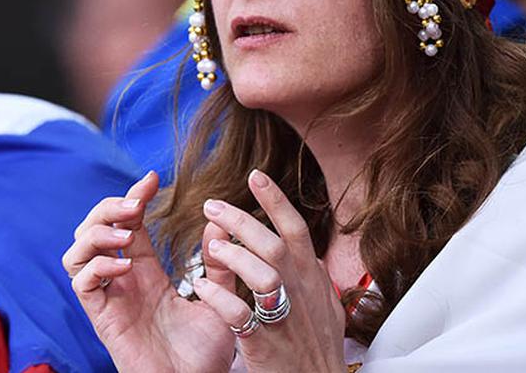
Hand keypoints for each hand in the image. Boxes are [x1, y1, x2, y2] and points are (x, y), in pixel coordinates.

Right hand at [62, 171, 233, 372]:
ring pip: (76, 250)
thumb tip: (219, 222)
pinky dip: (97, 267)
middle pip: (92, 228)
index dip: (133, 196)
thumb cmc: (205, 355)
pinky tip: (123, 267)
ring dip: (96, 234)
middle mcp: (120, 280)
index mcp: (144, 271)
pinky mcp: (101, 318)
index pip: (126, 222)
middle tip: (133, 203)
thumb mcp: (220, 301)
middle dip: (108, 207)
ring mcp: (108, 298)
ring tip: (126, 235)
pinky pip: (81, 283)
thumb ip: (218, 265)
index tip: (152, 179)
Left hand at [193, 170, 345, 372]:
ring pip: (263, 275)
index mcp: (311, 280)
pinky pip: (240, 314)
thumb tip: (308, 254)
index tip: (255, 175)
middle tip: (211, 204)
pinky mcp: (266, 341)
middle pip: (274, 244)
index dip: (276, 201)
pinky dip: (219, 298)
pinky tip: (200, 286)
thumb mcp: (324, 309)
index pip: (295, 230)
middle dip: (242, 220)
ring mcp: (284, 317)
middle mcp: (301, 293)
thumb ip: (313, 279)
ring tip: (211, 245)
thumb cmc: (318, 349)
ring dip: (234, 256)